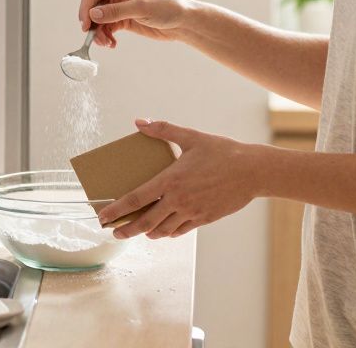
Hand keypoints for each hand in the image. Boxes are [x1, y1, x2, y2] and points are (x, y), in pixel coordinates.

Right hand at [78, 0, 193, 47]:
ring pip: (98, 20)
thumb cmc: (167, 7)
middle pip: (93, 7)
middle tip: (94, 38)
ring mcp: (119, 6)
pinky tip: (112, 44)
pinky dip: (106, 37)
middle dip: (92, 23)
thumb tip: (93, 15)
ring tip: (107, 43)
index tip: (85, 26)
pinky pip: (106, 28)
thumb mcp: (140, 8)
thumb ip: (116, 11)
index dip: (86, 8)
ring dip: (99, 33)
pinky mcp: (123, 19)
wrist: (182, 21)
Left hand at [96, 119, 260, 238]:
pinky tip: (163, 230)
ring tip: (138, 230)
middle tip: (114, 232)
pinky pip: (180, 231)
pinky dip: (168, 232)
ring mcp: (191, 212)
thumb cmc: (222, 152)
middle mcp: (178, 200)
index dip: (116, 209)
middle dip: (126, 229)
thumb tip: (140, 122)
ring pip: (162, 230)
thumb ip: (163, 130)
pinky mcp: (203, 219)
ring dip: (147, 232)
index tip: (103, 216)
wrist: (252, 171)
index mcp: (170, 180)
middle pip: (145, 222)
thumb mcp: (191, 137)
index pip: (135, 199)